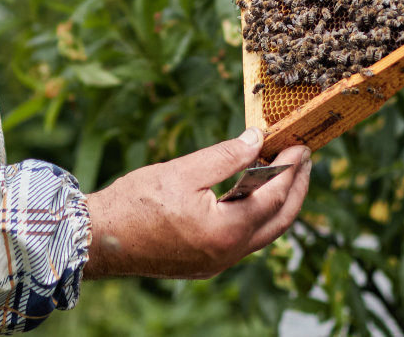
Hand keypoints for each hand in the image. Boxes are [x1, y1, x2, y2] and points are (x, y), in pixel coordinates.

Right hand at [82, 129, 310, 279]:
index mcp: (226, 230)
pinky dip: (255, 215)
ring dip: (277, 204)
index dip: (290, 169)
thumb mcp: (183, 170)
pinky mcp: (204, 262)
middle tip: (303, 160)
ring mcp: (217, 262)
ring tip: (283, 173)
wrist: (99, 238)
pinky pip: (243, 240)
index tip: (300, 146)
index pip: (274, 197)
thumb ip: (225, 156)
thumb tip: (256, 140)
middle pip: (279, 222)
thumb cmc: (135, 203)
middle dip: (296, 189)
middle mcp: (228, 253)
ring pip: (263, 234)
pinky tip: (250, 195)